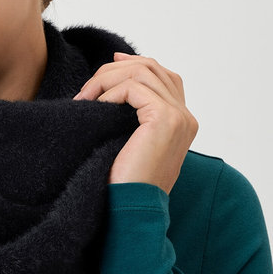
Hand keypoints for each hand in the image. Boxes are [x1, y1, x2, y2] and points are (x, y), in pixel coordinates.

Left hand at [74, 53, 197, 192]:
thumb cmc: (124, 181)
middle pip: (152, 67)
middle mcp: (186, 116)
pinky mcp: (165, 119)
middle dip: (115, 69)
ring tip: (85, 98)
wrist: (130, 210)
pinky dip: (110, 92)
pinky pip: (133, 87)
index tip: (109, 64)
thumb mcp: (129, 139)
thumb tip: (115, 75)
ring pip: (142, 71)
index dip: (135, 63)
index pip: (163, 75)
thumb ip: (131, 112)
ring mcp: (179, 117)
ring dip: (107, 79)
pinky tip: (96, 107)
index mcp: (182, 121)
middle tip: (88, 88)